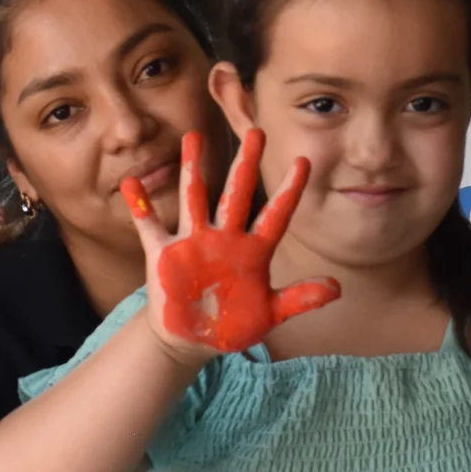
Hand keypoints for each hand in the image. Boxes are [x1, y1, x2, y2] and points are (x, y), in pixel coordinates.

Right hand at [124, 128, 339, 355]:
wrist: (193, 340)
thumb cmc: (233, 323)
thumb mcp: (271, 313)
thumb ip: (301, 298)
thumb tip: (338, 288)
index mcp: (253, 251)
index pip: (276, 214)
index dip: (290, 190)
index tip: (303, 162)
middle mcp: (224, 238)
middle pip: (237, 193)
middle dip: (246, 164)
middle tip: (256, 131)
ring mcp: (194, 242)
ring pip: (194, 197)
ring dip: (192, 168)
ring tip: (193, 136)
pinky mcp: (165, 255)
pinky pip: (149, 226)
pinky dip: (140, 205)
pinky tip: (131, 183)